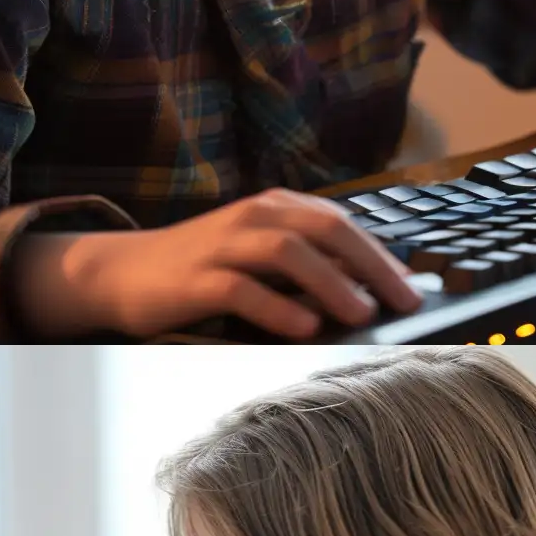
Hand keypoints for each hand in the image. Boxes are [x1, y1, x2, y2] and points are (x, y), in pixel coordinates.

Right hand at [13, 191, 425, 339]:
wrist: (122, 273)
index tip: (413, 290)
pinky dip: (277, 306)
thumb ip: (311, 266)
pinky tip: (304, 327)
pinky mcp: (195, 278)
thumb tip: (373, 291)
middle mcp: (253, 217)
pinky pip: (241, 287)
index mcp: (276, 209)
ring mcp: (223, 244)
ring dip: (330, 282)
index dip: (382, 255)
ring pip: (287, 250)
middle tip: (402, 302)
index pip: (341, 223)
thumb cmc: (205, 269)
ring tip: (361, 313)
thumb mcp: (262, 258)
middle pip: (325, 228)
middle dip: (371, 265)